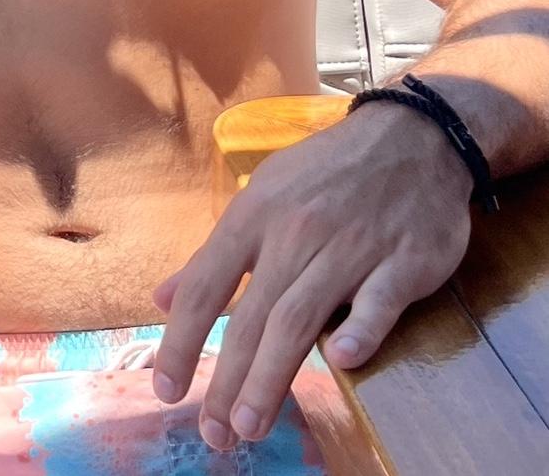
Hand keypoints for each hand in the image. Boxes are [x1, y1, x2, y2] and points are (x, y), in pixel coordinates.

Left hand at [151, 102, 470, 448]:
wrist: (410, 139)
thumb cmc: (326, 173)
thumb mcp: (261, 198)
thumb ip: (215, 255)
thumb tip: (161, 297)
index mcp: (254, 217)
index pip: (207, 285)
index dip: (182, 337)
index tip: (164, 388)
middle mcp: (294, 235)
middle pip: (254, 315)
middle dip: (228, 377)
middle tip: (213, 432)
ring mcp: (350, 249)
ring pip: (303, 317)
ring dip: (273, 374)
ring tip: (250, 424)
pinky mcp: (403, 262)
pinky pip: (379, 300)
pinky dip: (362, 328)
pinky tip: (343, 361)